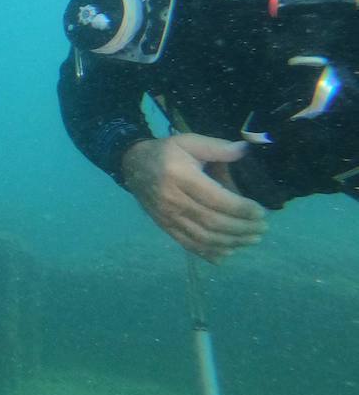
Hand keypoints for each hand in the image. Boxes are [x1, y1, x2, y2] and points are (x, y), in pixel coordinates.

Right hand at [121, 135, 267, 261]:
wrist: (132, 165)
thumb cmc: (166, 152)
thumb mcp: (189, 141)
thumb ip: (217, 147)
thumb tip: (245, 150)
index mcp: (180, 175)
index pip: (215, 199)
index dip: (241, 209)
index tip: (261, 212)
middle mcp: (172, 199)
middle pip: (212, 222)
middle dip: (241, 228)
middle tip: (262, 229)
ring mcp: (166, 216)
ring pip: (202, 237)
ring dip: (231, 242)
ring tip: (251, 240)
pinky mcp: (164, 226)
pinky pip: (188, 244)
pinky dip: (209, 252)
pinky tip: (227, 252)